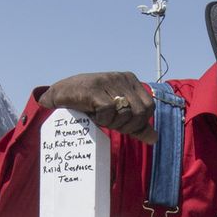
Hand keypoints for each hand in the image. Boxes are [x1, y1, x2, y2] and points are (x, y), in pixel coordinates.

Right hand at [39, 72, 157, 143]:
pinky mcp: (95, 88)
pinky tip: (92, 114)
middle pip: (140, 112)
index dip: (138, 122)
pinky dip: (101, 119)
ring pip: (126, 112)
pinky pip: (109, 111)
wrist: (62, 94)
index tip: (121, 123)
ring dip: (112, 122)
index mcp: (131, 81)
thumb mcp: (117, 115)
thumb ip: (136, 126)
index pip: (149, 107)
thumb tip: (154, 139)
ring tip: (100, 116)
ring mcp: (109, 81)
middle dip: (126, 125)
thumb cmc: (91, 104)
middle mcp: (122, 78)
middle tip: (110, 122)